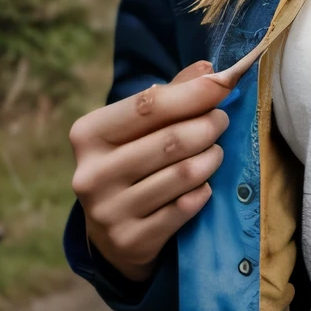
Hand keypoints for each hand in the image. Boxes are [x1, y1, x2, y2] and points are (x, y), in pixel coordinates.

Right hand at [69, 51, 257, 282]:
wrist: (112, 237)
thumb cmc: (130, 167)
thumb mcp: (136, 131)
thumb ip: (170, 98)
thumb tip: (208, 70)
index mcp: (88, 135)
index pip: (147, 106)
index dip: (191, 93)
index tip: (223, 83)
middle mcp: (91, 173)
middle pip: (168, 140)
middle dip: (207, 125)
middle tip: (222, 120)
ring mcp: (109, 211)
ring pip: (181, 175)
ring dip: (210, 159)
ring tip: (216, 152)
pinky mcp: (131, 240)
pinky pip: (184, 209)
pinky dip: (202, 193)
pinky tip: (205, 186)